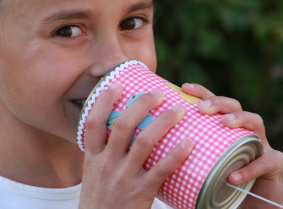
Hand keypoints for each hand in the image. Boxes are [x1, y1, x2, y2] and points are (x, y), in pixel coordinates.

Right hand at [79, 83, 193, 208]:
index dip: (104, 100)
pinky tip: (190, 143)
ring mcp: (123, 178)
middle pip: (122, 124)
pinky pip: (161, 170)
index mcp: (92, 158)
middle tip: (159, 92)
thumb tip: (125, 135)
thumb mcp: (94, 176)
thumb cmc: (100, 203)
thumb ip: (106, 156)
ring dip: (163, 122)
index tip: (116, 84)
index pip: (92, 122)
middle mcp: (106, 164)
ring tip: (179, 110)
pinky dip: (176, 154)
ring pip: (144, 142)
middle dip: (141, 104)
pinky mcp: (140, 193)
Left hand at [182, 83, 282, 208]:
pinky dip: (250, 168)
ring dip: (239, 119)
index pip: (214, 102)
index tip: (183, 87)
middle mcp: (244, 128)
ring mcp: (261, 143)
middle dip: (218, 102)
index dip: (201, 92)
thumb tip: (151, 142)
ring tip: (224, 123)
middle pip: (234, 105)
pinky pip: (265, 162)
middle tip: (202, 108)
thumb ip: (186, 147)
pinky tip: (233, 176)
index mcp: (225, 125)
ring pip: (255, 121)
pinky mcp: (274, 163)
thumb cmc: (221, 175)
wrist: (251, 199)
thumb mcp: (204, 159)